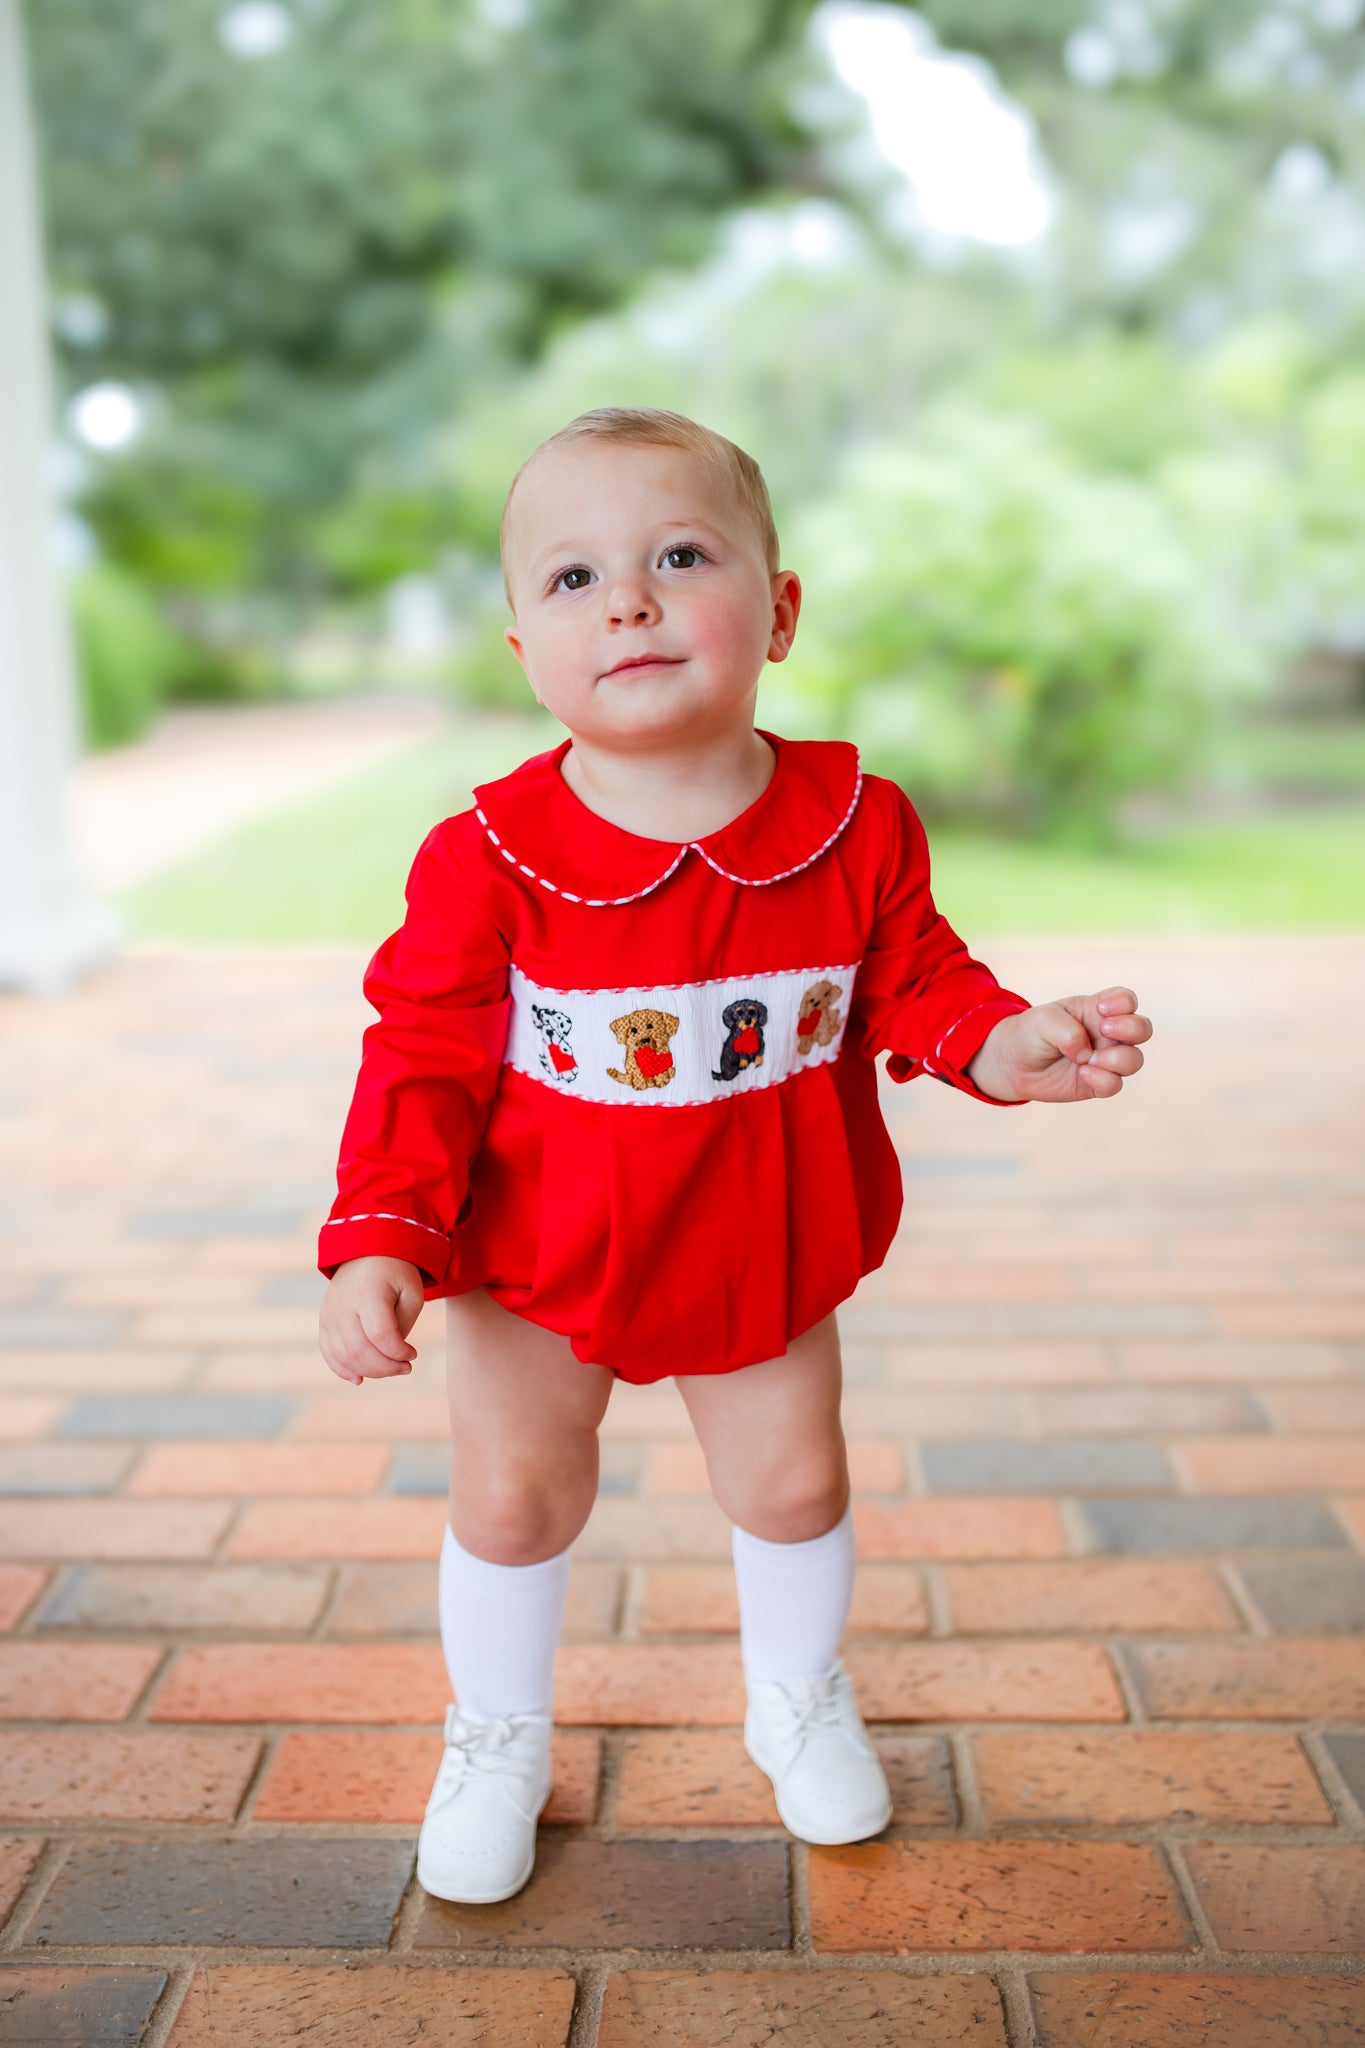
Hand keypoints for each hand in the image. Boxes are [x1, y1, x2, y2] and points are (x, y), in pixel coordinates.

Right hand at [318, 1255, 425, 1386]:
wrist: (367, 1251)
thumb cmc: (396, 1273)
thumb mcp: (411, 1292)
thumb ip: (402, 1326)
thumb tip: (390, 1357)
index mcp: (368, 1293)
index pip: (381, 1335)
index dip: (398, 1352)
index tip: (413, 1354)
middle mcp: (343, 1305)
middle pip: (359, 1349)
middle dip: (386, 1367)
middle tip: (406, 1368)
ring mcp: (329, 1314)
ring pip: (343, 1356)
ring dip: (369, 1371)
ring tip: (390, 1369)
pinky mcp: (324, 1321)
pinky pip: (329, 1352)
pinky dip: (343, 1369)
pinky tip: (360, 1379)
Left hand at [966, 986, 1151, 1103]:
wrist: (1013, 1064)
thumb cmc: (1031, 1033)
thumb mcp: (1042, 1020)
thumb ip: (1067, 1030)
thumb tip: (1088, 1054)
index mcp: (1097, 1010)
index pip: (1127, 1000)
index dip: (1124, 1003)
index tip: (1100, 1008)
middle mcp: (1107, 1034)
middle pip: (1143, 1028)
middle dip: (1132, 1028)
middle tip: (1104, 1029)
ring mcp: (1105, 1060)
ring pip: (1134, 1060)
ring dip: (1117, 1059)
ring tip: (1088, 1059)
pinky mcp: (1097, 1084)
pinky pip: (1116, 1085)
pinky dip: (1104, 1080)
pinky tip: (1083, 1074)